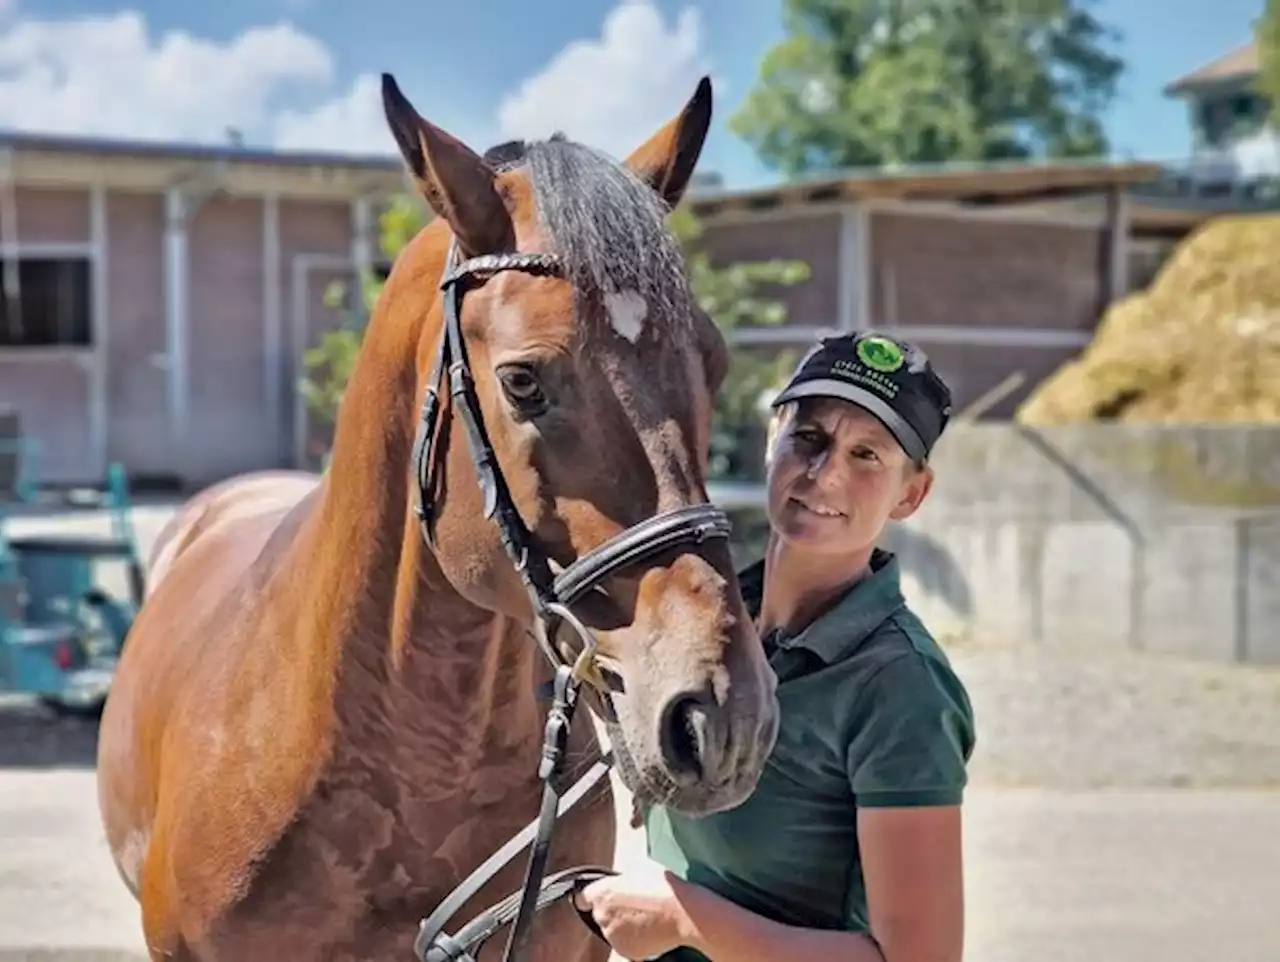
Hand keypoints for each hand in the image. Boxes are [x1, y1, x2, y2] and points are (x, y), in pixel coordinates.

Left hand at [574, 863, 695, 960]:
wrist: (683, 914)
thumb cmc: (663, 887)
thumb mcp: (638, 868)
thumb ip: (621, 878)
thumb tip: (619, 881)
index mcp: (602, 893)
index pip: (582, 898)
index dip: (590, 897)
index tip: (600, 897)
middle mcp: (602, 916)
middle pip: (600, 914)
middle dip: (612, 910)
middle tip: (635, 903)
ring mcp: (613, 937)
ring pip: (613, 930)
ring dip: (623, 925)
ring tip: (646, 917)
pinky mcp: (626, 952)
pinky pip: (626, 944)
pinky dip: (635, 939)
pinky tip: (651, 929)